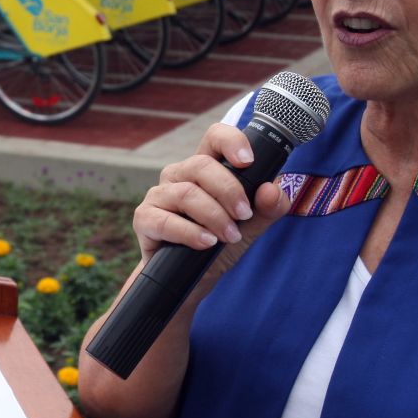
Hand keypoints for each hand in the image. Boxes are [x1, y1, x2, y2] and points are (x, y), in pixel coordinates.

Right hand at [133, 123, 291, 261]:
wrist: (194, 280)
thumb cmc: (220, 244)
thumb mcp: (251, 228)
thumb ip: (267, 209)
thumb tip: (273, 190)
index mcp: (205, 169)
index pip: (215, 138)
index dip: (231, 141)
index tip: (248, 161)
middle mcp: (179, 175)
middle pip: (201, 165)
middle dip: (228, 190)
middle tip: (244, 215)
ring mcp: (159, 195)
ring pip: (186, 193)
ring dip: (213, 216)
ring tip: (230, 236)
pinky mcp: (145, 219)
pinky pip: (165, 220)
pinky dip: (190, 232)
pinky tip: (206, 243)